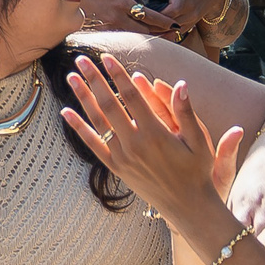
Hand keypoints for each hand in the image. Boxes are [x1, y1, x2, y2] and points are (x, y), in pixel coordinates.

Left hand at [58, 53, 242, 230]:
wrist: (187, 206)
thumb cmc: (197, 170)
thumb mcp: (198, 140)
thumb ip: (185, 112)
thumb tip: (180, 83)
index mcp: (156, 133)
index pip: (132, 97)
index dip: (118, 75)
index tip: (106, 57)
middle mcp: (135, 144)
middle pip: (110, 105)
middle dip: (95, 80)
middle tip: (81, 59)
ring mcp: (123, 157)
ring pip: (98, 122)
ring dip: (83, 98)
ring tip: (71, 77)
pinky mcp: (116, 168)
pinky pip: (93, 145)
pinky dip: (79, 128)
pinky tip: (65, 112)